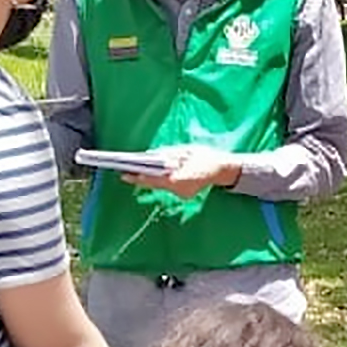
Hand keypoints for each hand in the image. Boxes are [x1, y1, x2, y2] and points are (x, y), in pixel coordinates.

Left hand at [121, 145, 241, 198]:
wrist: (222, 168)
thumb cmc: (204, 157)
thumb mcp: (184, 151)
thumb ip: (167, 155)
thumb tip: (150, 155)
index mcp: (177, 178)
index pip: (152, 179)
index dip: (137, 177)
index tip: (124, 175)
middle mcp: (178, 189)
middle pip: (155, 184)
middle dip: (141, 179)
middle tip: (126, 174)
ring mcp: (182, 194)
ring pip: (161, 186)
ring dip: (152, 179)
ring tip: (137, 173)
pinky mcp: (185, 195)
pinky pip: (169, 187)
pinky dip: (163, 181)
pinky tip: (158, 175)